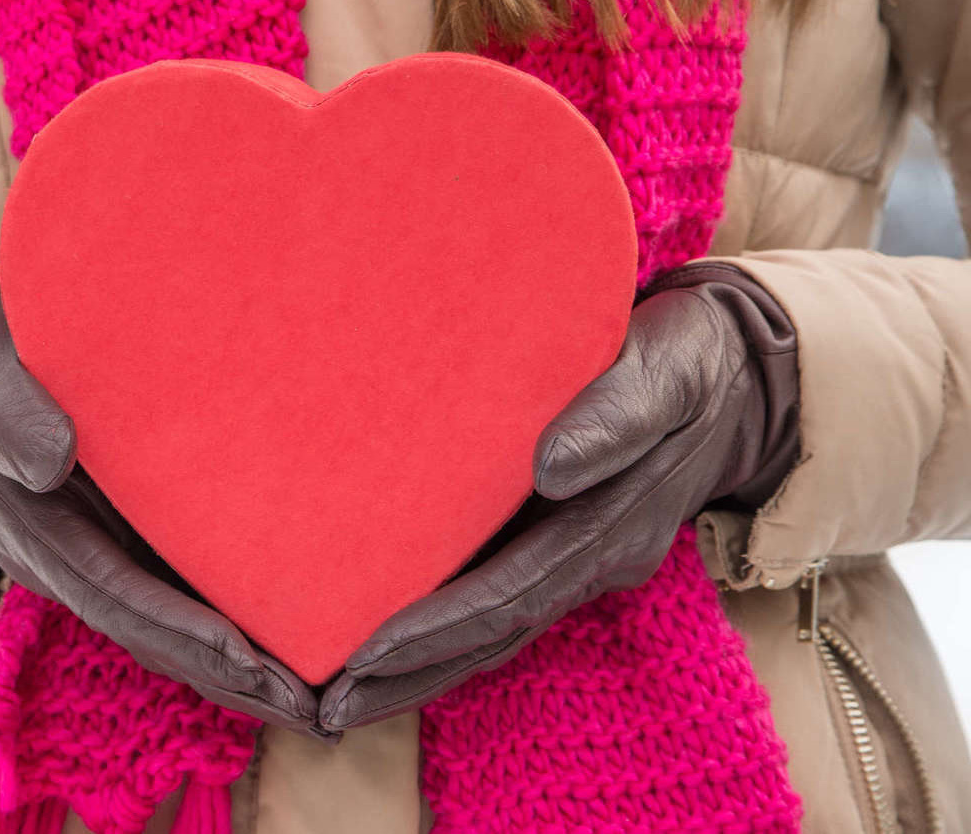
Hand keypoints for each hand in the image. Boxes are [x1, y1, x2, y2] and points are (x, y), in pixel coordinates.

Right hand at [0, 269, 320, 730]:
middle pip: (146, 634)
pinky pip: (169, 603)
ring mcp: (86, 564)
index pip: (112, 592)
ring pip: (162, 632)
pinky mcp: (112, 551)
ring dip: (232, 672)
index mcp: (31, 530)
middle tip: (306, 706)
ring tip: (311, 699)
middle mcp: (61, 564)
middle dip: (223, 674)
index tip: (246, 657)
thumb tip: (54, 460)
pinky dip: (222, 636)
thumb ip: (12, 416)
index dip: (178, 630)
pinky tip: (285, 651)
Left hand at [318, 262, 800, 731]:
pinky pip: (496, 598)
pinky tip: (381, 639)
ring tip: (336, 699)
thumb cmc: (690, 361)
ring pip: (491, 630)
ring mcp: (579, 557)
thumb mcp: (665, 376)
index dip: (436, 630)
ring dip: (418, 668)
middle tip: (327, 708)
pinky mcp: (564, 541)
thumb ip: (613, 416)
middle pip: (491, 636)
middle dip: (410, 675)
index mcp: (609, 530)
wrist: (742, 370)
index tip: (366, 655)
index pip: (509, 596)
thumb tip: (549, 469)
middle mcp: (591, 560)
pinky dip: (441, 628)